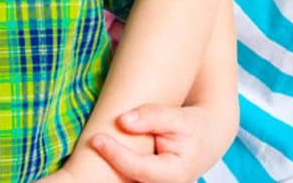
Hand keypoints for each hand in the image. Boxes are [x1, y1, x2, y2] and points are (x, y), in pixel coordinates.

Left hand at [90, 103, 227, 182]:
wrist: (205, 140)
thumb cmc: (192, 127)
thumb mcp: (177, 117)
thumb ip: (152, 116)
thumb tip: (122, 121)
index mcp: (175, 175)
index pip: (137, 168)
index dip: (115, 154)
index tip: (96, 138)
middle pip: (128, 180)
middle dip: (107, 168)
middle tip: (87, 147)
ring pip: (126, 182)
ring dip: (108, 173)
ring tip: (88, 156)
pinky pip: (127, 180)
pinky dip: (115, 174)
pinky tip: (100, 159)